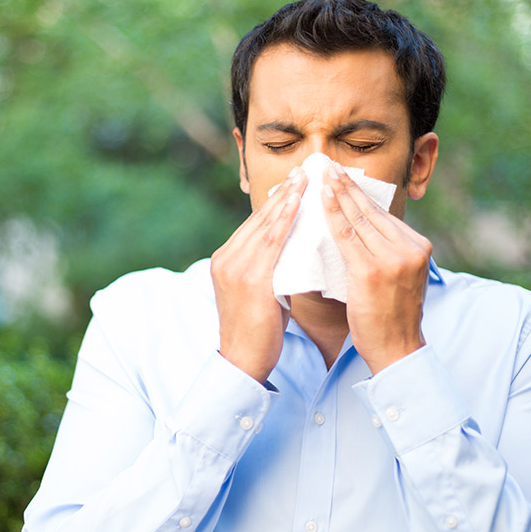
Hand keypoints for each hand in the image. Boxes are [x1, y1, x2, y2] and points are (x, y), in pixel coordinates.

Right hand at [211, 168, 306, 382]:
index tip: (292, 184)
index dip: (275, 203)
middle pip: (258, 219)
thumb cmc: (258, 331)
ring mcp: (235, 267)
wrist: (243, 361)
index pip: (254, 225)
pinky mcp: (249, 278)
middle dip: (282, 193)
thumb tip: (294, 252)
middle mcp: (226, 259)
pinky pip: (271, 241)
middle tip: (302, 170)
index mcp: (226, 261)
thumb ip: (270, 269)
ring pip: (265, 225)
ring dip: (286, 198)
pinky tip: (297, 203)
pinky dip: (284, 218)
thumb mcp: (260, 292)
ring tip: (304, 178)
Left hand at [321, 165, 431, 374]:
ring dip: (336, 193)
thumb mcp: (397, 277)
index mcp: (417, 247)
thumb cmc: (390, 316)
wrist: (397, 349)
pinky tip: (321, 199)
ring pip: (358, 219)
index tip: (342, 176)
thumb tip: (358, 228)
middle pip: (370, 211)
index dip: (359, 194)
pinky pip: (346, 236)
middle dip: (347, 185)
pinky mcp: (372, 270)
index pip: (381, 214)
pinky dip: (332, 215)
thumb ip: (384, 251)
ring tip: (321, 174)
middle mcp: (409, 248)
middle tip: (328, 165)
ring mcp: (392, 258)